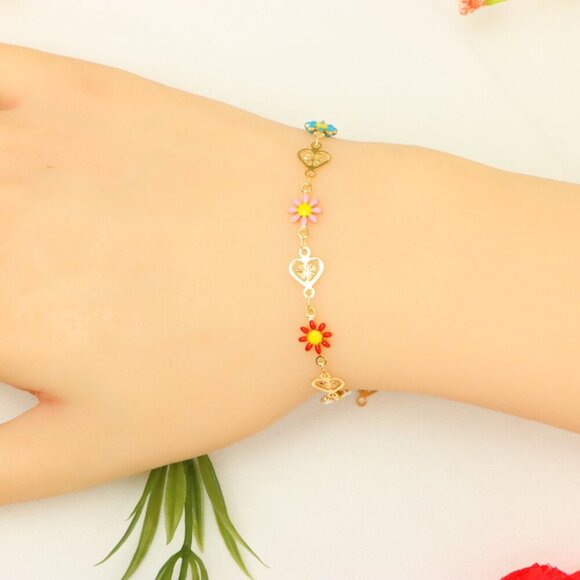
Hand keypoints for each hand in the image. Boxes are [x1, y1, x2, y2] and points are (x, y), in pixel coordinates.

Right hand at [0, 43, 322, 503]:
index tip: (25, 332)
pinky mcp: (80, 89)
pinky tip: (17, 147)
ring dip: (1, 202)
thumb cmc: (230, 357)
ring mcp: (30, 136)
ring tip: (41, 239)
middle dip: (7, 277)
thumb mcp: (103, 445)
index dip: (7, 328)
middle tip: (40, 295)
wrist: (331, 260)